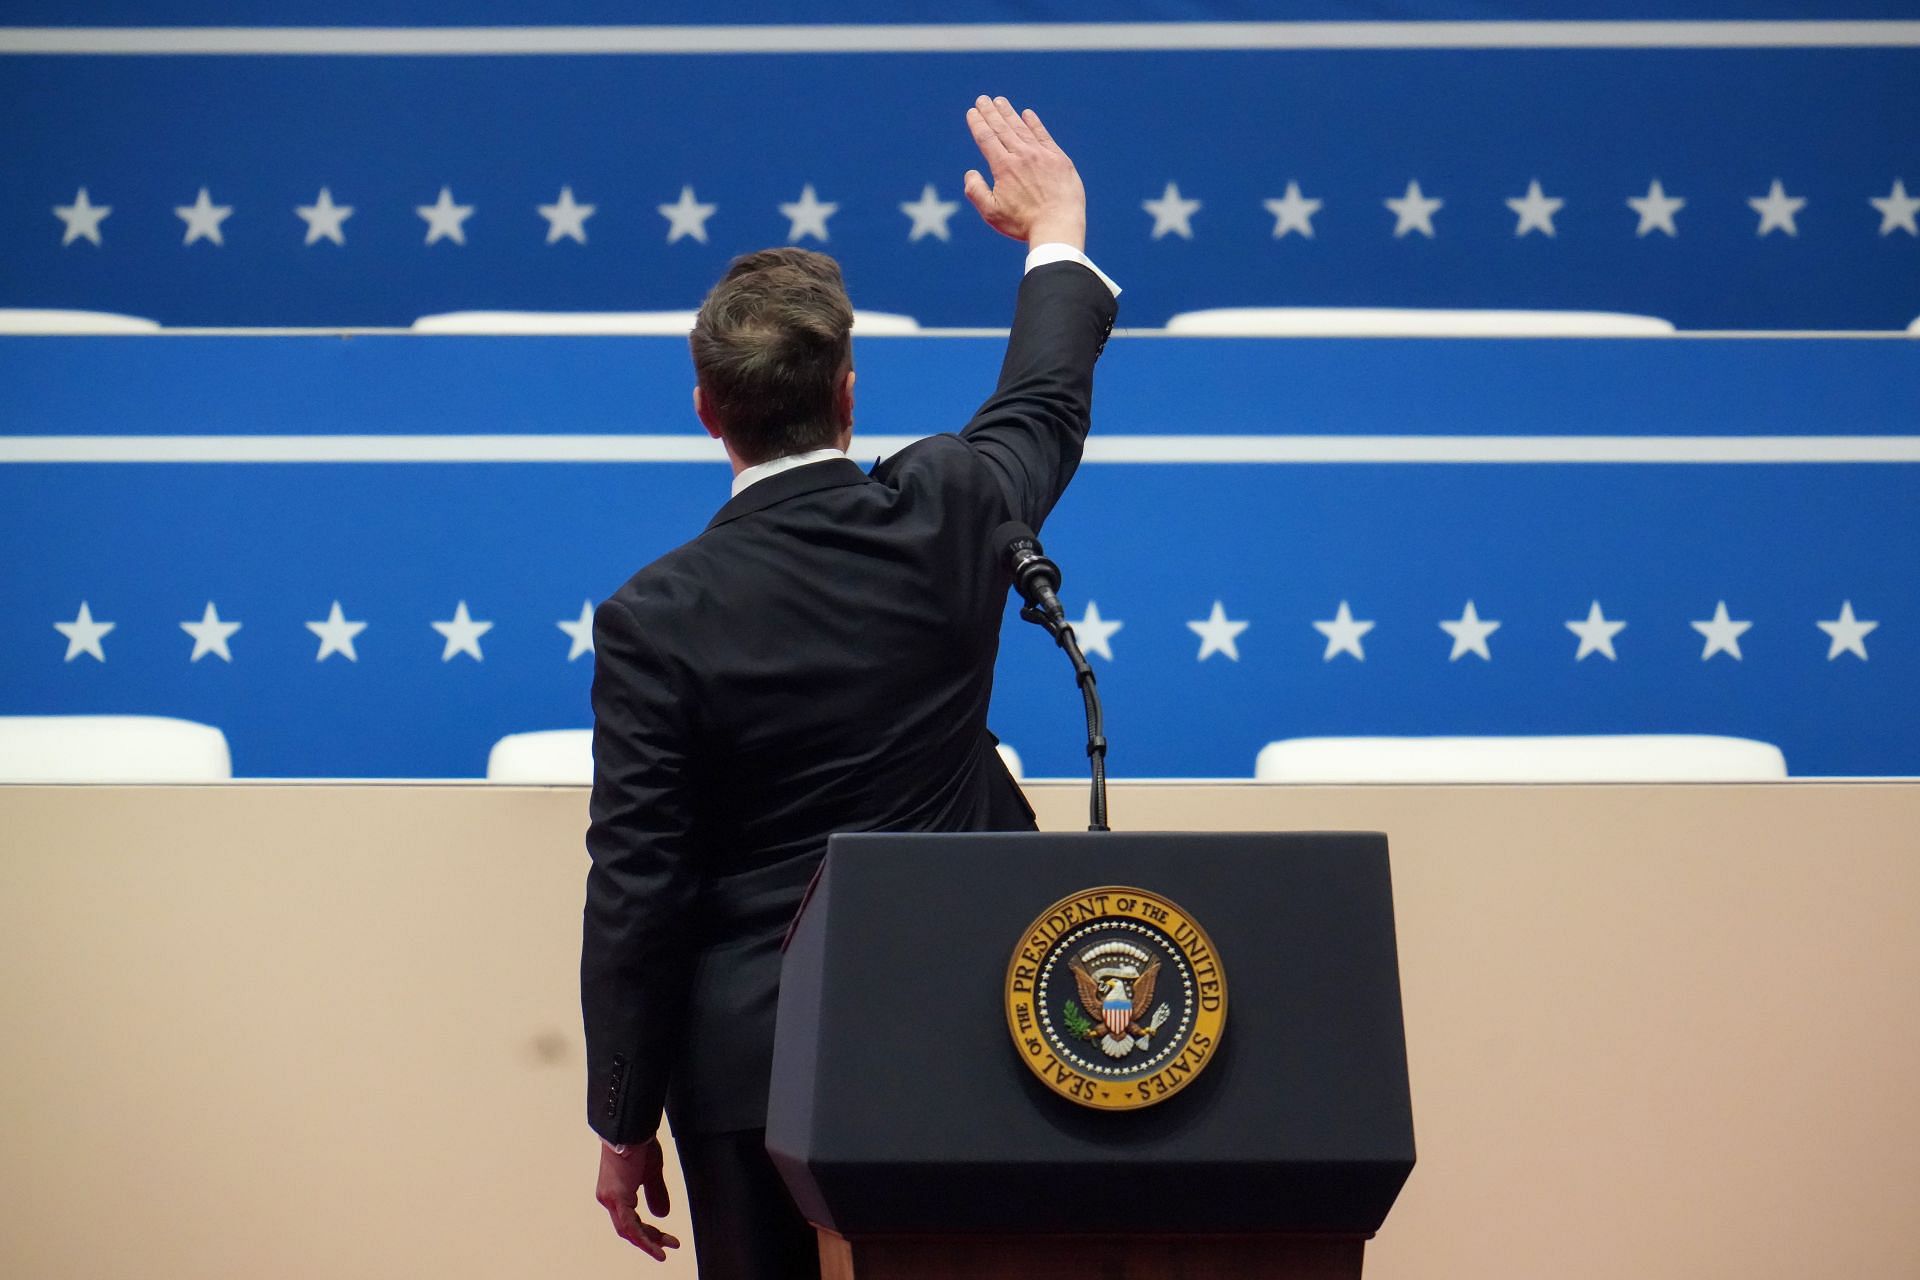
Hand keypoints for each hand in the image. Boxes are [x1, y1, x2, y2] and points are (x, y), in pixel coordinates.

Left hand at [595, 1137, 681, 1261]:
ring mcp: (610, 1198)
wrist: (632, 1129)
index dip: (648, 1232)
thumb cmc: (640, 1144)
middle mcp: (608, 1198)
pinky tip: (656, 1246)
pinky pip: (629, 1225)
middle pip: (628, 1229)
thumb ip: (655, 1193)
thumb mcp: (651, 1172)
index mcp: (615, 1192)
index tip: (666, 1238)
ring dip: (647, 1242)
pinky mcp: (616, 1198)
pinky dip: (643, 1238)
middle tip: (669, 1246)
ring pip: (628, 1230)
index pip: (630, 1220)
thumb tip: (662, 1215)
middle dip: (650, 1239)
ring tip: (663, 1252)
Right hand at [963, 95, 1086, 250]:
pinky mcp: (1059, 159)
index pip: (986, 138)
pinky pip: (1044, 136)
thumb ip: (976, 191)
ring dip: (1009, 113)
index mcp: (1003, 167)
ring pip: (1021, 128)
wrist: (1059, 226)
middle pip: (1002, 128)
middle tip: (982, 99)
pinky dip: (1034, 124)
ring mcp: (1042, 155)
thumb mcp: (991, 213)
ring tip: (1000, 101)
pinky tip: (1027, 114)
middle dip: (990, 112)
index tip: (972, 112)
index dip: (977, 123)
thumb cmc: (1023, 224)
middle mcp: (1022, 155)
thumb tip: (970, 172)